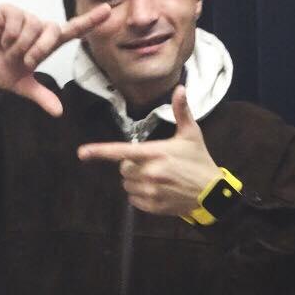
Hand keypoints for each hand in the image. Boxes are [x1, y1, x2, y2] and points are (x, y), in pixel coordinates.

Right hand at [0, 3, 110, 115]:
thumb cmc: (0, 70)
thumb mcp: (22, 86)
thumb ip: (42, 96)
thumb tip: (59, 112)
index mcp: (47, 44)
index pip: (73, 30)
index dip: (90, 20)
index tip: (108, 10)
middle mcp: (39, 28)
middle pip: (53, 30)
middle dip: (39, 49)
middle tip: (24, 61)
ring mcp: (24, 17)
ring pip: (34, 27)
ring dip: (20, 45)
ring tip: (8, 50)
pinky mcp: (8, 11)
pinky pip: (17, 21)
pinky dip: (9, 35)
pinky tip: (0, 38)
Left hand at [78, 85, 221, 214]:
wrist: (212, 193)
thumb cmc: (199, 160)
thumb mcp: (191, 134)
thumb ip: (181, 111)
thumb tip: (180, 88)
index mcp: (156, 152)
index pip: (122, 151)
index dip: (100, 151)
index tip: (82, 152)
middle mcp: (150, 173)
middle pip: (123, 169)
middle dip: (132, 165)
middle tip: (152, 163)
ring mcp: (151, 191)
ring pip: (127, 185)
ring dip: (136, 181)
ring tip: (156, 177)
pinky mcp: (152, 206)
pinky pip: (133, 200)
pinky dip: (140, 195)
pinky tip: (157, 190)